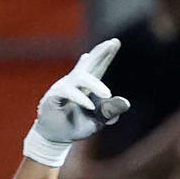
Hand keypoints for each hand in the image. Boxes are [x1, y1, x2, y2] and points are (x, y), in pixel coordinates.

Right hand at [24, 39, 129, 168]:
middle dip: (99, 53)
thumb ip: (110, 111)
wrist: (55, 137)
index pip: (98, 67)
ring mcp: (63, 87)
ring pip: (79, 77)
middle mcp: (75, 81)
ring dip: (95, 84)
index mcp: (87, 85)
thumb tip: (126, 103)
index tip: (115, 42)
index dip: (106, 54)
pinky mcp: (53, 97)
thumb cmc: (76, 125)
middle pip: (88, 63)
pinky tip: (90, 105)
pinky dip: (80, 98)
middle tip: (110, 43)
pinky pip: (67, 92)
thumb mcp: (98, 120)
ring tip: (107, 94)